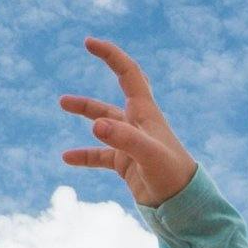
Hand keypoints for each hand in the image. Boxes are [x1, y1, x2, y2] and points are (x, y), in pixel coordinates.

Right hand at [55, 37, 198, 207]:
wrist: (184, 205)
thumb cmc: (172, 175)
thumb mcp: (148, 155)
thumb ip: (123, 139)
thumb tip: (95, 125)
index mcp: (146, 113)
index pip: (128, 74)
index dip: (111, 55)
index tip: (89, 43)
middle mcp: (138, 124)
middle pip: (116, 93)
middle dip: (105, 67)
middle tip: (86, 51)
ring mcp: (131, 144)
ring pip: (104, 123)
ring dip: (86, 112)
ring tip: (62, 102)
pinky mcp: (127, 164)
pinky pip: (100, 155)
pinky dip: (84, 155)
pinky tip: (66, 158)